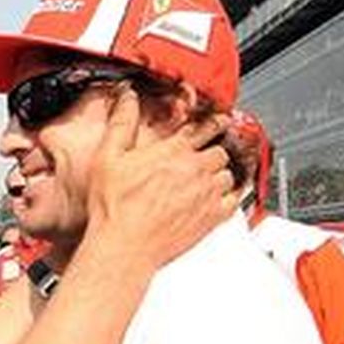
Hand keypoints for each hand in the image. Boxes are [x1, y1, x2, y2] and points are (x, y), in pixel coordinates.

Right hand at [84, 88, 234, 274]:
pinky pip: (235, 200)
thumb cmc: (114, 206)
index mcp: (173, 150)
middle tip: (206, 156)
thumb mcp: (108, 158)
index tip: (218, 120)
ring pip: (228, 173)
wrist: (124, 245)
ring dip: (220, 174)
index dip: (212, 121)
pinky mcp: (212, 216)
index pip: (203, 126)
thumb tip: (128, 98)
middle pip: (219, 150)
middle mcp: (195, 168)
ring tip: (209, 179)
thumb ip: (121, 124)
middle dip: (212, 152)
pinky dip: (232, 196)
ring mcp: (207, 192)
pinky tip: (223, 197)